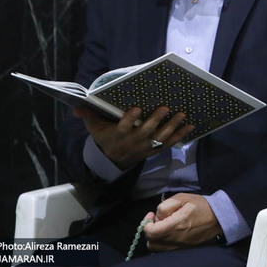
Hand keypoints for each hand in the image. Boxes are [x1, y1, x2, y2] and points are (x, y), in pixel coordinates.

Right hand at [74, 106, 193, 169]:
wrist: (113, 159)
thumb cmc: (105, 137)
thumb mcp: (95, 128)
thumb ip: (89, 115)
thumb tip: (77, 107)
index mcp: (118, 135)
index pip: (123, 127)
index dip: (129, 119)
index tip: (136, 108)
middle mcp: (133, 142)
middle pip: (145, 132)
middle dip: (155, 120)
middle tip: (165, 108)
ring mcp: (145, 147)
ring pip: (160, 138)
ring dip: (172, 127)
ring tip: (182, 115)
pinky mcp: (154, 150)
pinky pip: (169, 144)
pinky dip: (180, 136)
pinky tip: (190, 127)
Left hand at [143, 193, 221, 250]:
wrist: (219, 218)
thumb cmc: (201, 206)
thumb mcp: (182, 197)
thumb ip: (165, 206)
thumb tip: (157, 216)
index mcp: (176, 225)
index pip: (151, 232)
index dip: (146, 224)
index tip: (151, 215)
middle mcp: (176, 239)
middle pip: (151, 242)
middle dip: (151, 230)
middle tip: (159, 220)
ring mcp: (180, 247)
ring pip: (157, 247)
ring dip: (157, 237)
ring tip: (165, 226)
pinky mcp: (184, 249)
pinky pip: (166, 249)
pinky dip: (164, 242)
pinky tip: (171, 232)